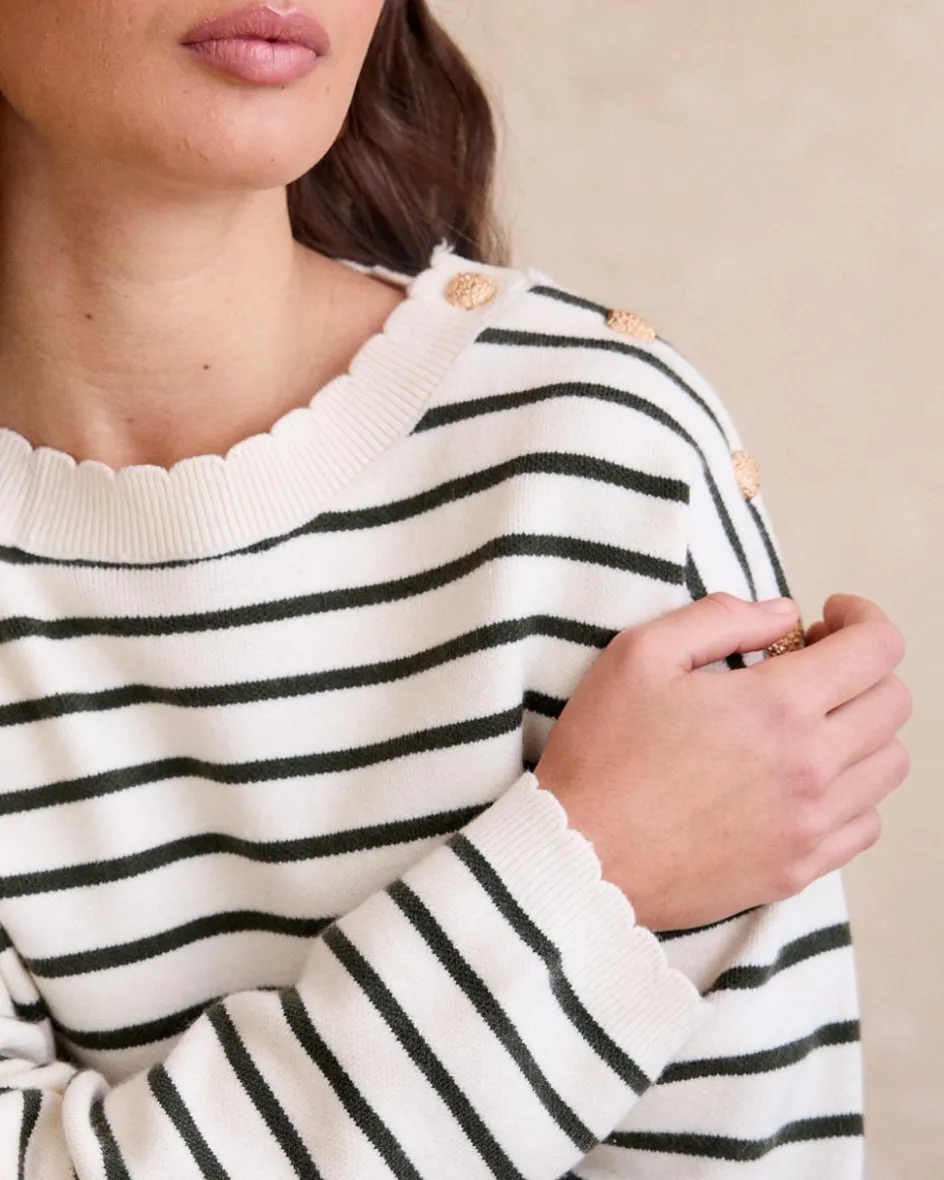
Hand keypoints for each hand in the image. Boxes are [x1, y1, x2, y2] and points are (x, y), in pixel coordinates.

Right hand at [534, 592, 910, 931]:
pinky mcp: (796, 870)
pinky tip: (804, 781)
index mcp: (778, 706)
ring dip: (862, 730)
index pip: (877, 648)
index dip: (862, 618)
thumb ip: (718, 619)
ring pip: (889, 767)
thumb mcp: (639, 655)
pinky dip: (852, 794)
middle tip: (812, 664)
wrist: (581, 858)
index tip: (828, 618)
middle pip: (893, 703)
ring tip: (811, 723)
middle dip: (863, 668)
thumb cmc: (602, 754)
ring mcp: (810, 825)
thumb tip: (780, 613)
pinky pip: (866, 826)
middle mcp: (811, 767)